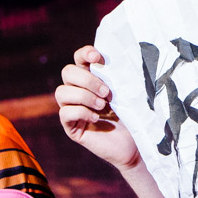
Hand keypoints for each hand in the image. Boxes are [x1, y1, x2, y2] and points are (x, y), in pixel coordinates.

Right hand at [55, 45, 140, 170]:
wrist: (135, 144)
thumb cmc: (132, 116)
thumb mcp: (126, 92)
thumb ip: (117, 77)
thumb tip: (117, 59)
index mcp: (91, 78)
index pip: (79, 58)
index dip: (85, 53)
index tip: (98, 58)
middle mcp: (78, 91)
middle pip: (67, 72)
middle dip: (87, 79)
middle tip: (107, 92)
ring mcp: (72, 109)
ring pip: (61, 92)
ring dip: (84, 96)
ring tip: (103, 106)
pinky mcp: (71, 127)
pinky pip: (65, 113)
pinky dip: (81, 112)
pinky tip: (97, 118)